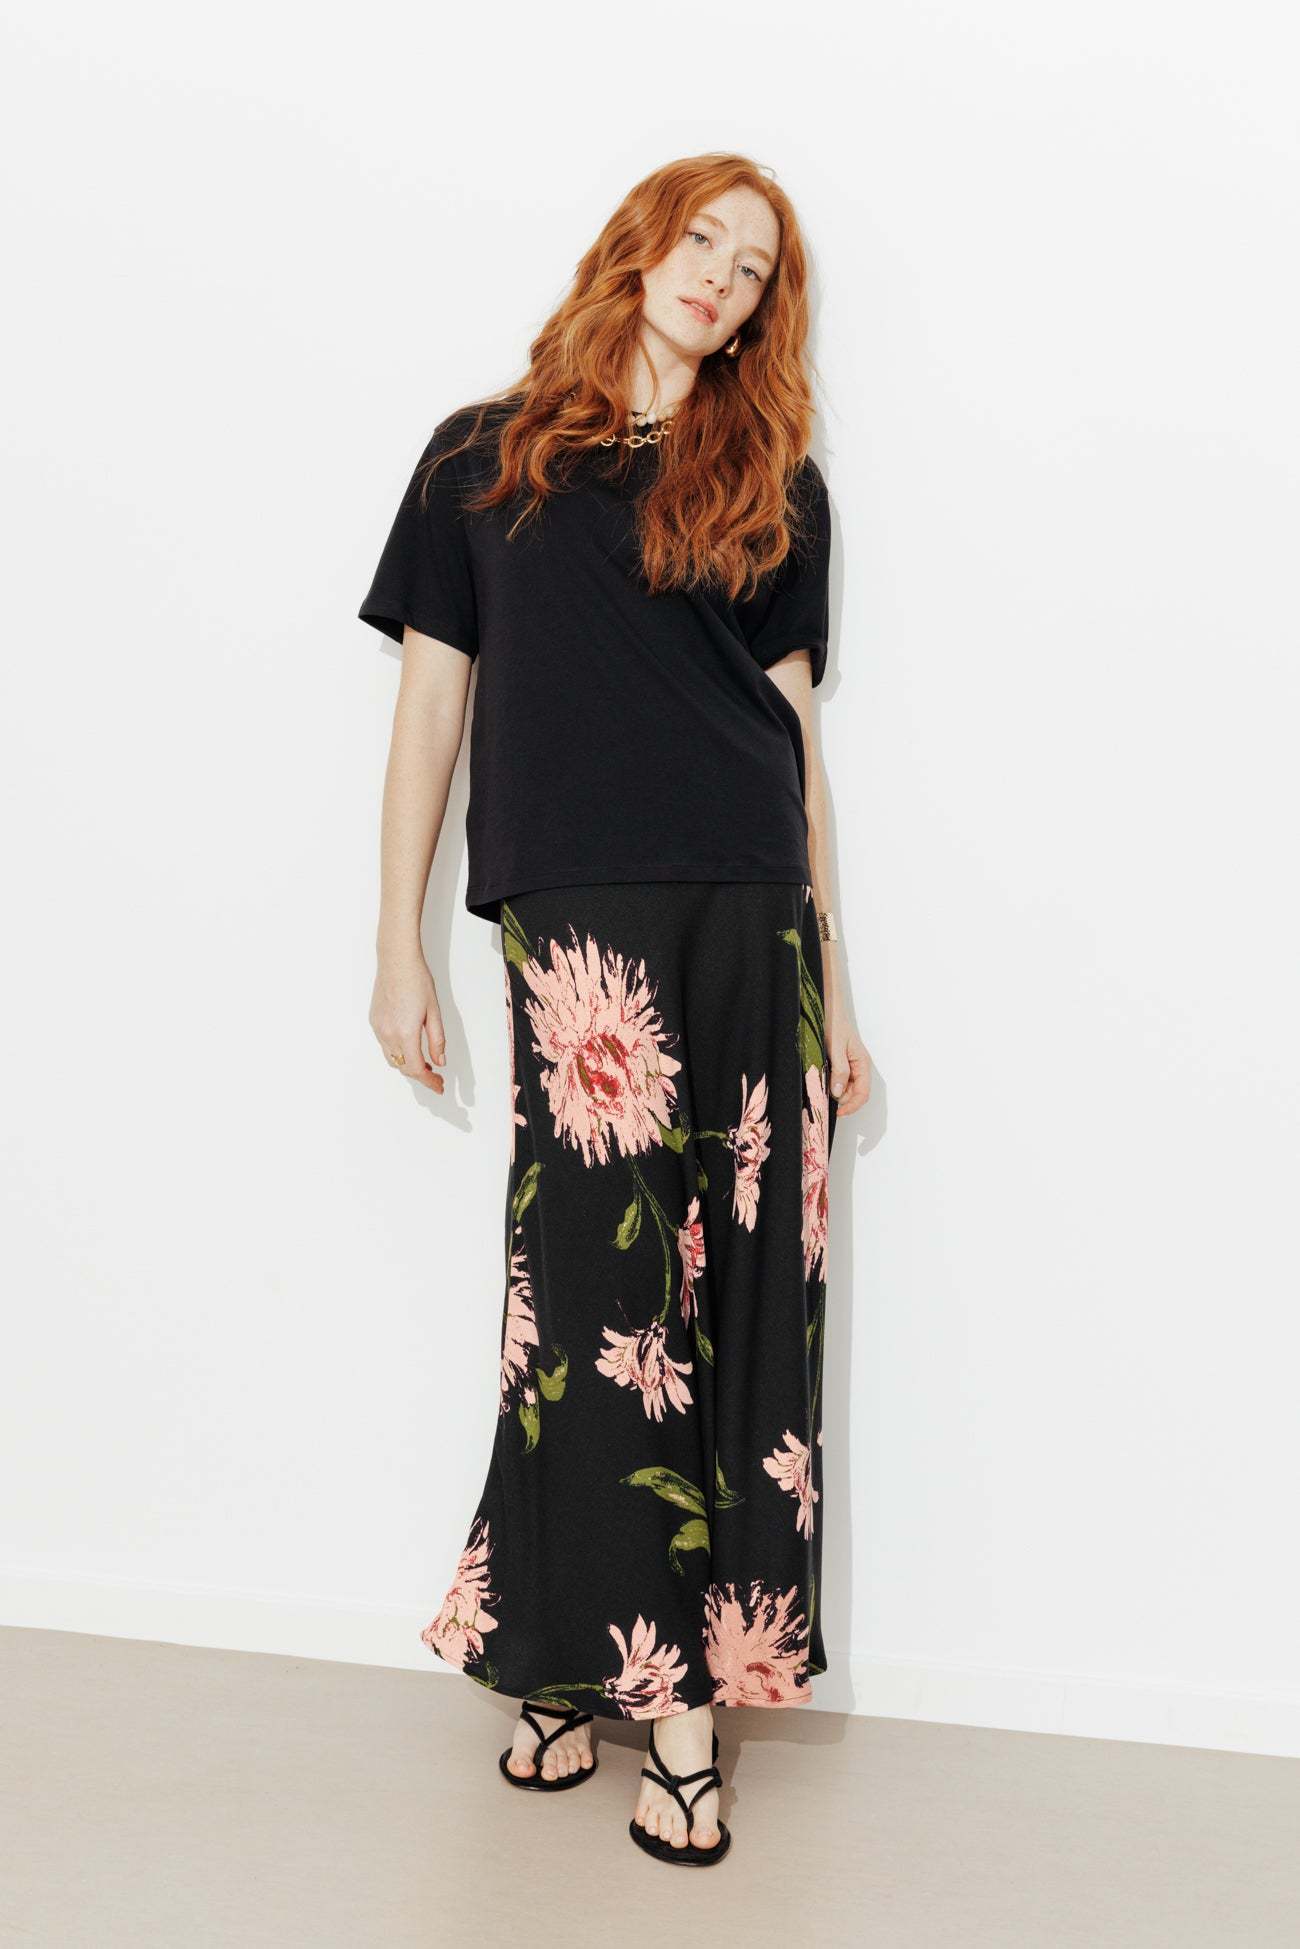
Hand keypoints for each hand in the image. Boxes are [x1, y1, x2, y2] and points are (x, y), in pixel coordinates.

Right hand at [369, 950, 446, 1093]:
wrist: (396, 961)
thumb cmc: (417, 981)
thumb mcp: (434, 1012)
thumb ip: (437, 1040)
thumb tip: (439, 1061)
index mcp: (405, 1033)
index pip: (416, 1069)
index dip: (429, 1081)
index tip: (439, 1086)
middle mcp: (388, 1034)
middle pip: (403, 1067)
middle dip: (420, 1075)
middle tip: (435, 1076)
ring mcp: (378, 1028)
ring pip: (392, 1059)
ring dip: (408, 1065)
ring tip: (424, 1063)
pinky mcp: (374, 1021)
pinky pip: (385, 1046)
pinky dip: (398, 1052)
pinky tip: (409, 1046)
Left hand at [825, 991, 871, 1114]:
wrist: (826, 1007)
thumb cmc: (834, 1022)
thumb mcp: (836, 1047)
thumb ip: (839, 1070)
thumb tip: (839, 1093)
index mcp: (862, 1063)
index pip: (863, 1093)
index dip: (852, 1106)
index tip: (838, 1112)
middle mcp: (858, 1066)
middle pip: (854, 1093)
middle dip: (841, 1100)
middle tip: (823, 1098)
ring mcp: (849, 1065)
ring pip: (844, 1088)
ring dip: (834, 1092)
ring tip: (819, 1088)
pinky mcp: (839, 1063)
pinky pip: (837, 1080)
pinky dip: (829, 1084)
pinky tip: (819, 1080)